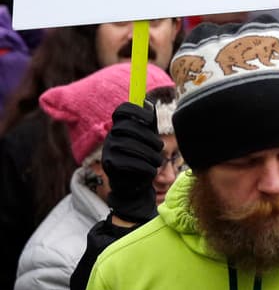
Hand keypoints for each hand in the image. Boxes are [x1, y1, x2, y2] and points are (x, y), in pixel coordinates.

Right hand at [101, 102, 163, 223]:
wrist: (133, 185)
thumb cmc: (144, 157)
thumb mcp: (148, 138)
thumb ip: (149, 123)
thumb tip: (149, 103)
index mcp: (121, 126)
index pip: (122, 110)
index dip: (136, 111)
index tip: (150, 119)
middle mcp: (111, 135)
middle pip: (129, 128)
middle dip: (150, 138)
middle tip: (160, 148)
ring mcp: (108, 149)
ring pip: (131, 146)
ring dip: (150, 155)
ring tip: (157, 161)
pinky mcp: (109, 164)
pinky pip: (130, 162)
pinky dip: (145, 167)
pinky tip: (150, 171)